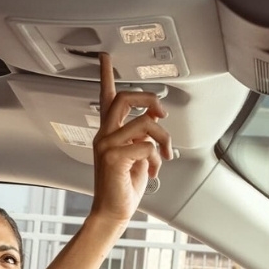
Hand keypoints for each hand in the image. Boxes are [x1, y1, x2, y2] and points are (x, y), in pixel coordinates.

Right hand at [90, 52, 172, 225]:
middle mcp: (104, 135)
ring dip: (164, 139)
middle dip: (150, 99)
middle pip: (126, 98)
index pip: (106, 97)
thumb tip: (153, 128)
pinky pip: (147, 145)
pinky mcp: (113, 157)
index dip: (105, 74)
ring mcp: (106, 145)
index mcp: (108, 133)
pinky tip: (153, 170)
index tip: (104, 57)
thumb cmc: (123, 186)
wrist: (113, 211)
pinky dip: (157, 159)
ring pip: (146, 123)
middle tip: (162, 110)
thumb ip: (140, 136)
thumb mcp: (136, 156)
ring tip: (164, 155)